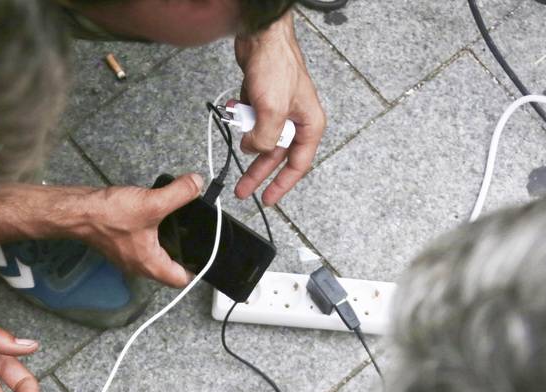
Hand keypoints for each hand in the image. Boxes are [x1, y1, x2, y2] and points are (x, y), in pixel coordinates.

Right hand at [76, 174, 203, 287]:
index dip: (196, 268)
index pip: (181, 280)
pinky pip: (142, 243)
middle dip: (182, 251)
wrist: (78, 212)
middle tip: (193, 233)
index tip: (203, 250)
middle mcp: (140, 265)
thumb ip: (179, 194)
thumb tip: (197, 184)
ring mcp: (128, 255)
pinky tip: (153, 214)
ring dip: (166, 240)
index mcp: (151, 265)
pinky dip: (151, 231)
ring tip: (176, 222)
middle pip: (169, 267)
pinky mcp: (120, 243)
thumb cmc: (109, 216)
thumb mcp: (152, 203)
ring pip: (155, 254)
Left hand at [233, 11, 324, 205]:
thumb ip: (265, 138)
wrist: (261, 38)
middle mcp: (297, 121)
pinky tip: (236, 114)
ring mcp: (279, 111)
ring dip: (248, 143)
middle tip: (244, 189)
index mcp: (309, 125)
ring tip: (235, 150)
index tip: (268, 199)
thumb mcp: (273, 110)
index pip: (298, 165)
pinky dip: (243, 123)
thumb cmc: (277, 66)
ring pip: (262, 140)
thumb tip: (254, 151)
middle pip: (277, 157)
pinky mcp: (263, 102)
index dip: (282, 185)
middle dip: (259, 173)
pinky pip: (252, 123)